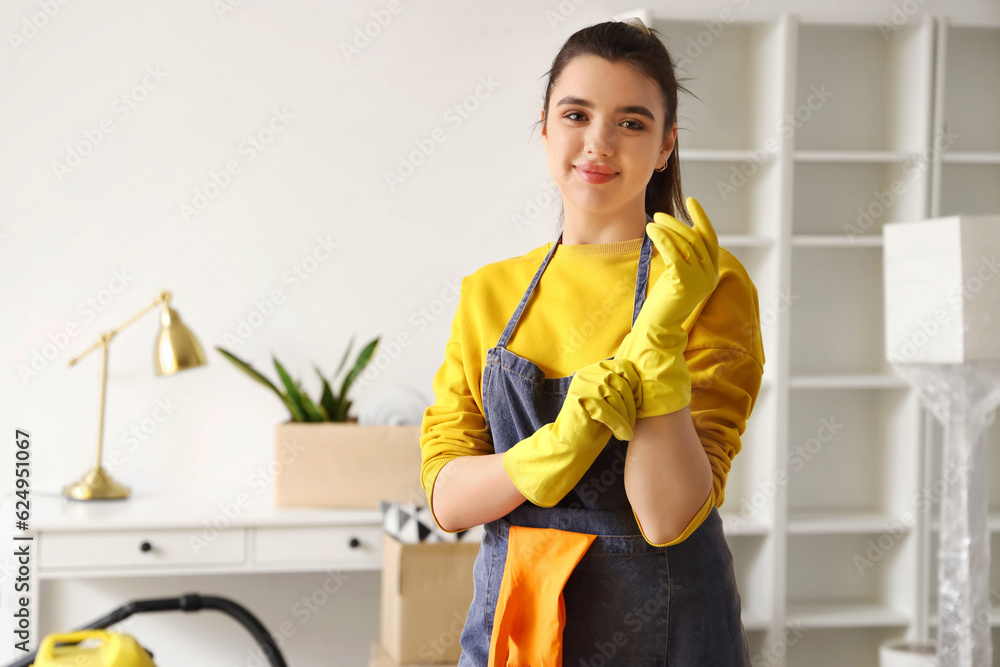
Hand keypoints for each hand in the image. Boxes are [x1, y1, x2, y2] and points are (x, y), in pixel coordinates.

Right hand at [501, 358, 640, 507]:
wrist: (569, 444)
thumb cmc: (594, 424)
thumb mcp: (610, 402)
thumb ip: (622, 389)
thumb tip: (646, 387)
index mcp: (595, 369)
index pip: (624, 366)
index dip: (636, 385)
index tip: (640, 404)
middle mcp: (587, 373)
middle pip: (621, 383)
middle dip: (631, 406)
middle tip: (632, 424)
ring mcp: (581, 386)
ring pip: (615, 397)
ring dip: (625, 418)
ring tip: (625, 432)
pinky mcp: (578, 400)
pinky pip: (607, 411)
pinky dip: (619, 425)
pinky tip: (622, 436)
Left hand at [614, 197, 720, 418]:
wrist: (656, 330)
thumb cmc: (662, 305)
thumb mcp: (676, 277)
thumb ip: (683, 258)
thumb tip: (677, 233)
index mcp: (710, 274)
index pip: (710, 239)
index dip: (702, 218)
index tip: (691, 200)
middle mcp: (709, 276)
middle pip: (696, 238)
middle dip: (678, 222)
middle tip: (658, 214)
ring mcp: (699, 280)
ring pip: (685, 243)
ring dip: (667, 229)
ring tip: (651, 222)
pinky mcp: (683, 282)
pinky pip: (674, 252)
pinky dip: (663, 238)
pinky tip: (650, 231)